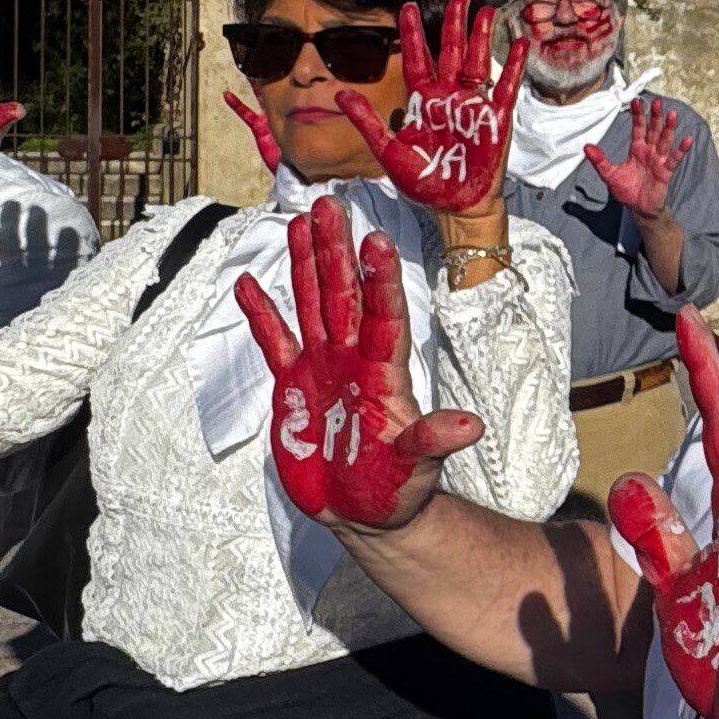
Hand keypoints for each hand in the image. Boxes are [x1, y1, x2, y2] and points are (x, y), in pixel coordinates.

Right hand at [234, 199, 483, 530]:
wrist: (365, 514)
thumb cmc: (398, 490)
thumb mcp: (417, 470)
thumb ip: (432, 443)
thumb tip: (470, 427)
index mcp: (384, 373)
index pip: (383, 318)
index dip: (380, 282)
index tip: (377, 242)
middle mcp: (353, 359)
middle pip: (344, 296)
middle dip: (336, 251)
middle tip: (330, 205)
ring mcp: (323, 367)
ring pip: (313, 304)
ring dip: (305, 264)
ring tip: (299, 221)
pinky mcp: (293, 385)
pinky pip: (276, 341)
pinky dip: (261, 314)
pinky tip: (248, 282)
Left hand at [332, 0, 530, 216]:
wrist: (455, 206)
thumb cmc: (423, 182)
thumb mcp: (388, 152)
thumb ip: (368, 121)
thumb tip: (337, 95)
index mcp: (423, 101)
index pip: (417, 59)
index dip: (413, 34)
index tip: (408, 6)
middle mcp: (448, 96)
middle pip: (451, 51)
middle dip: (453, 24)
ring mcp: (474, 105)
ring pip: (478, 61)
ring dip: (481, 36)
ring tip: (486, 9)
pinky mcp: (496, 118)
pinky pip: (505, 87)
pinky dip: (512, 65)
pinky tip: (517, 44)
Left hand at [586, 98, 691, 219]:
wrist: (638, 208)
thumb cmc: (626, 190)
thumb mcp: (609, 174)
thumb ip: (600, 160)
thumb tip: (586, 147)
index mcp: (636, 149)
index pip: (638, 128)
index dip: (638, 115)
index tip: (637, 101)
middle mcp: (649, 151)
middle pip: (653, 130)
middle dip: (655, 116)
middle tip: (658, 102)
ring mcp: (658, 160)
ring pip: (664, 141)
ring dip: (669, 128)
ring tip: (672, 114)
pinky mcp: (665, 172)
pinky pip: (674, 159)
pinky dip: (681, 150)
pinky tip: (687, 139)